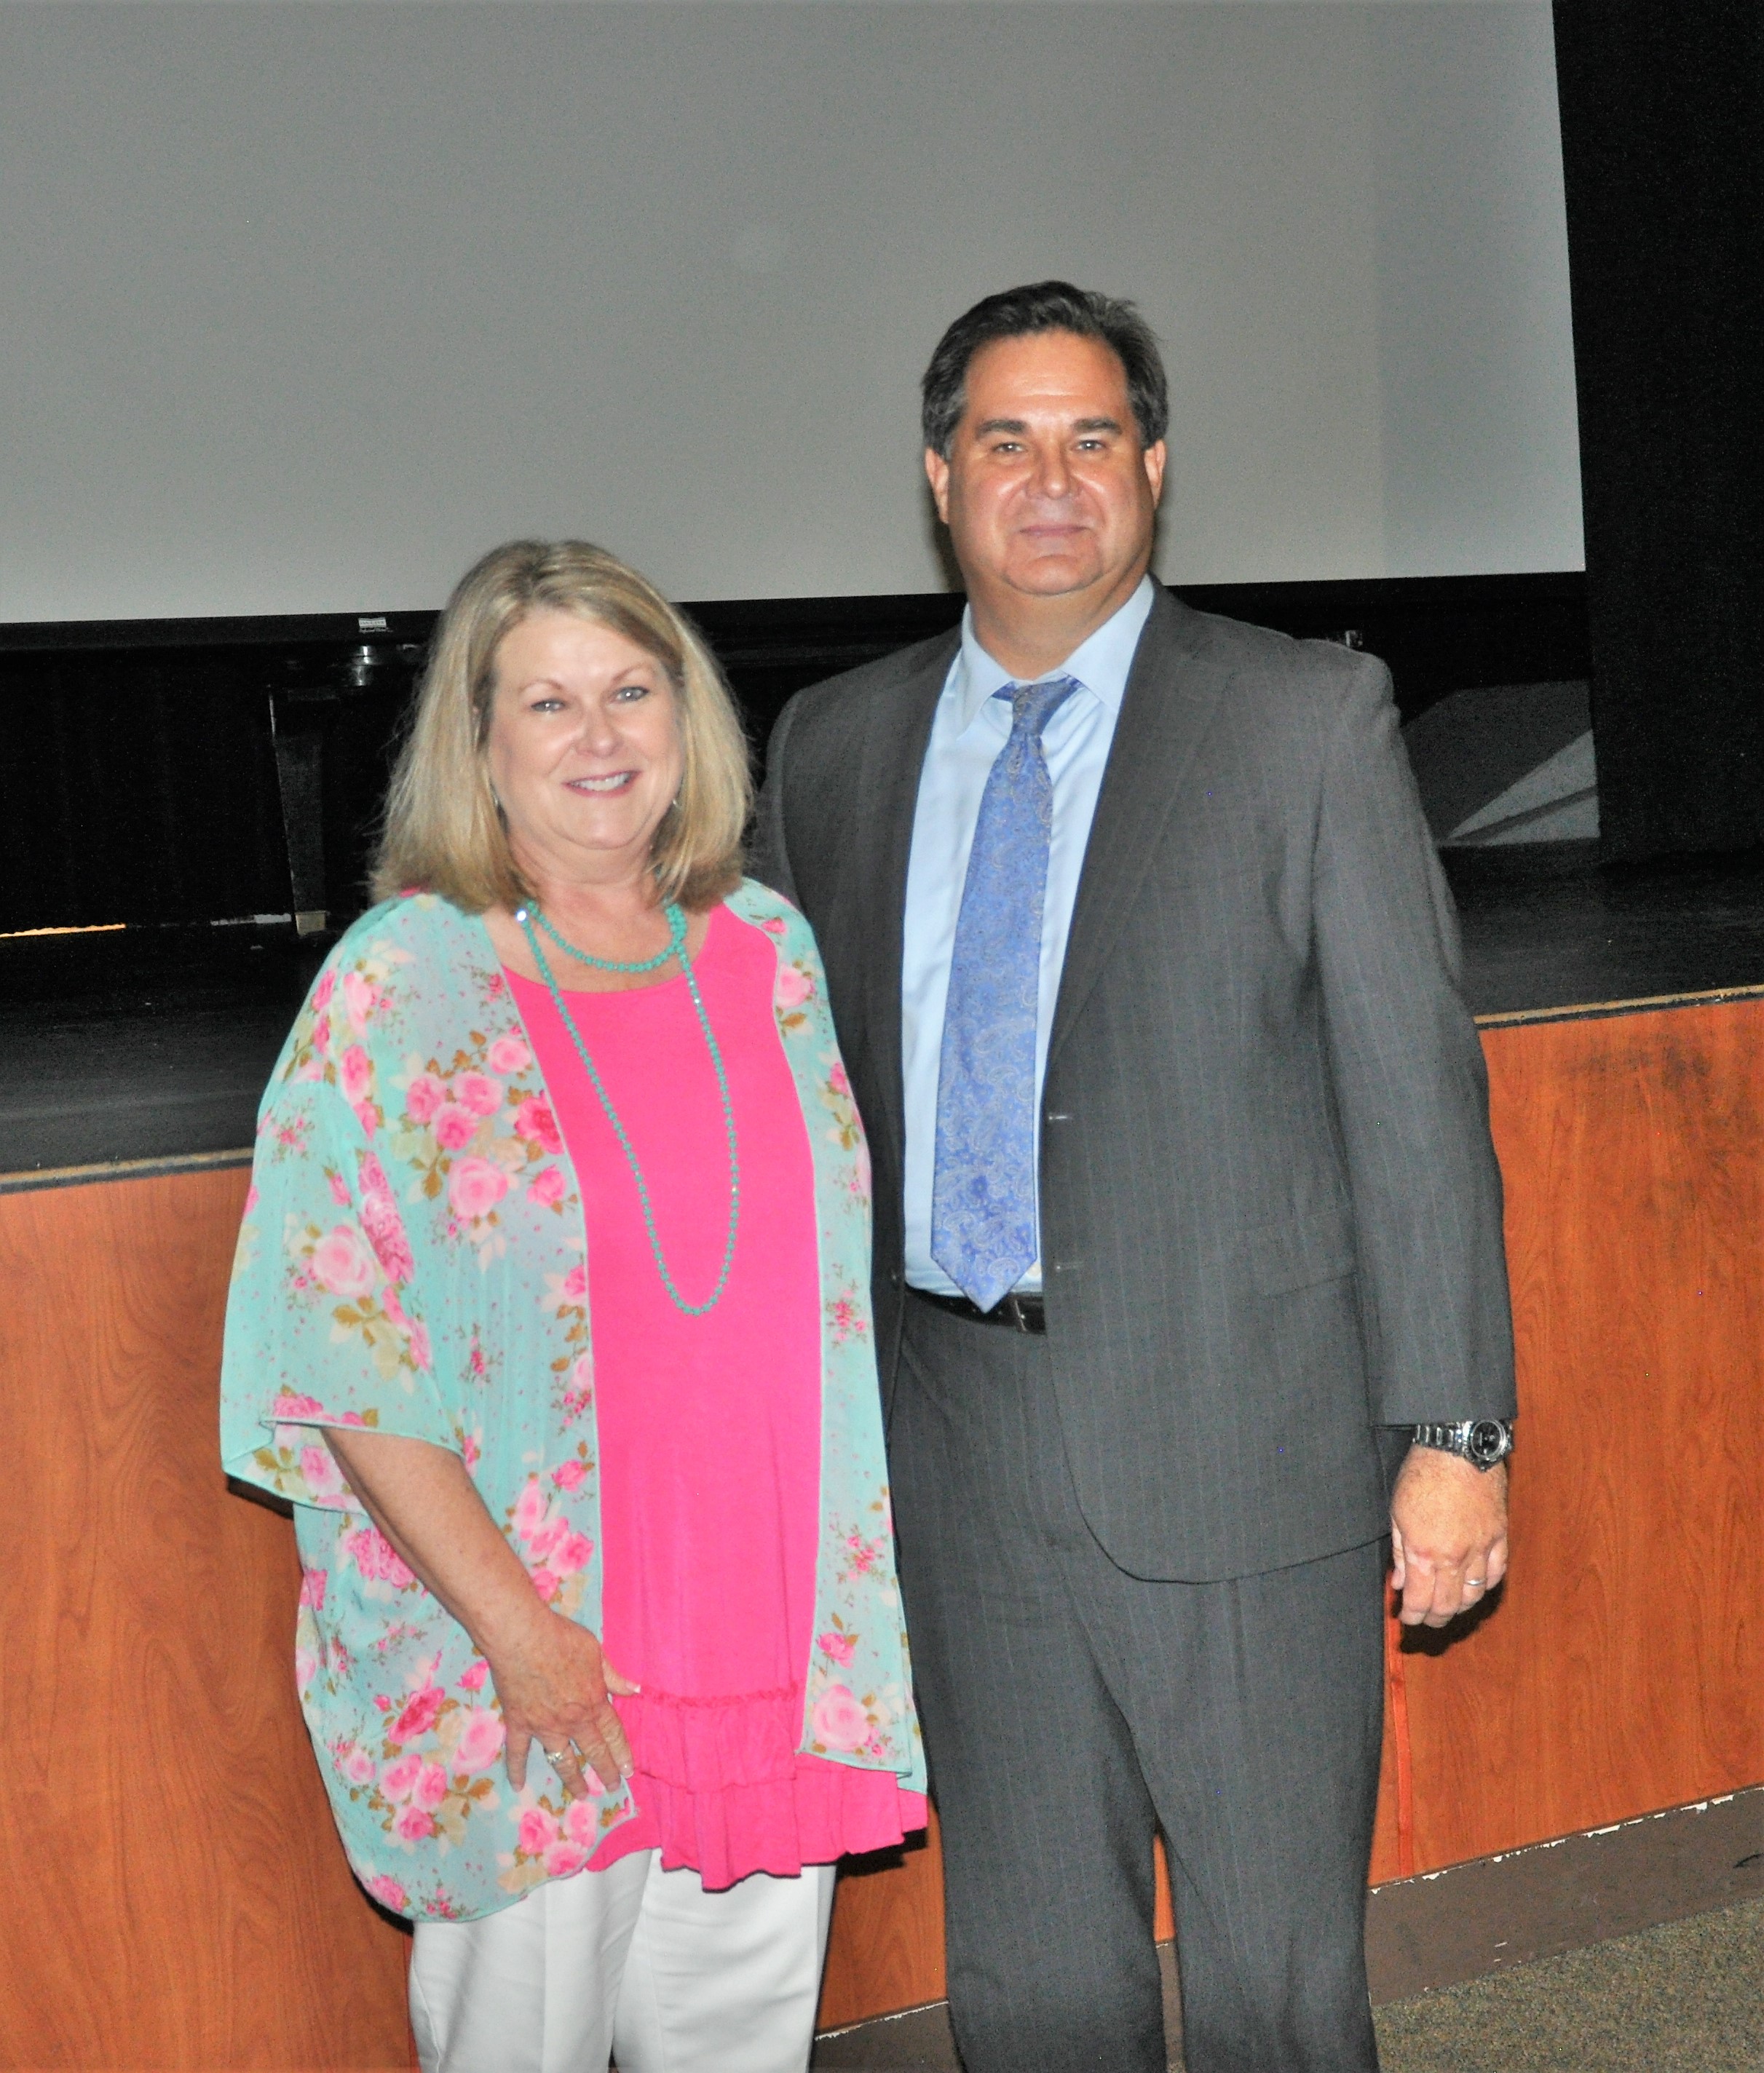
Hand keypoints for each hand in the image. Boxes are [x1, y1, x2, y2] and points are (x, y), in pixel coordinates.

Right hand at [486, 1603, 639, 1800]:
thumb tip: (634, 1691)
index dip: (622, 1752)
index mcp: (594, 1702)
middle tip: (612, 1787)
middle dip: (605, 1771)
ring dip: (572, 1779)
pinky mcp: (519, 1725)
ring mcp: (545, 1726)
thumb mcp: (596, 1652)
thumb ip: (613, 1676)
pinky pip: (518, 1753)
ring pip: (562, 1760)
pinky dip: (516, 1770)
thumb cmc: (562, 1639)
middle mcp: (572, 1721)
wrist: (523, 1637)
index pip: (613, 1733)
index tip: (629, 1770)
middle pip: (593, 1751)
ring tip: (580, 1795)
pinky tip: (518, 1785)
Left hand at [1390, 1447, 1508, 1627]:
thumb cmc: (1422, 1474)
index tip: (1407, 1619)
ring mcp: (1481, 1548)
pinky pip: (1496, 1572)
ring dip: (1460, 1607)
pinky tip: (1476, 1586)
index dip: (1412, 1616)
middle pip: (1448, 1604)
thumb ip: (1399, 1553)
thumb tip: (1399, 1583)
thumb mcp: (1397, 1512)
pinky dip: (1486, 1585)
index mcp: (1425, 1551)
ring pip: (1474, 1594)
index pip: (1420, 1600)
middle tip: (1426, 1620)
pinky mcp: (1499, 1536)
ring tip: (1449, 1607)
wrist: (1458, 1448)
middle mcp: (1454, 1556)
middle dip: (1435, 1618)